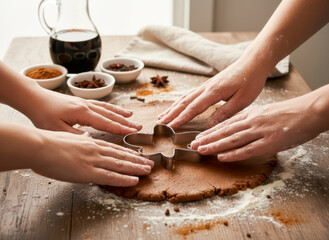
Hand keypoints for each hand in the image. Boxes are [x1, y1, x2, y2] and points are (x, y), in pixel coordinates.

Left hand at [25, 89, 141, 134]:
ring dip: (121, 114)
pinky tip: (116, 110)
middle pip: (110, 115)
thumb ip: (75, 135)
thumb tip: (91, 140)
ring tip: (132, 117)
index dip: (120, 128)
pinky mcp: (82, 102)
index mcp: (82, 113)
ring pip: (107, 108)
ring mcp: (85, 102)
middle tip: (138, 127)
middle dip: (125, 122)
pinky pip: (101, 105)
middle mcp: (87, 106)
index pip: (105, 123)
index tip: (132, 132)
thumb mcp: (57, 129)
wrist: (34, 99)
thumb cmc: (43, 115)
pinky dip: (111, 108)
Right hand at [31, 129, 153, 185]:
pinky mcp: (88, 172)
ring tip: (147, 170)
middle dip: (137, 160)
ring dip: (136, 168)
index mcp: (90, 142)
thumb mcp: (68, 137)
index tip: (137, 155)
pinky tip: (134, 180)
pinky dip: (124, 178)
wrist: (39, 146)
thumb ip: (81, 140)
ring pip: (120, 164)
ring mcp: (93, 160)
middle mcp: (96, 149)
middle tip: (149, 162)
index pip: (114, 148)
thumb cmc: (49, 143)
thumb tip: (88, 138)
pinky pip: (110, 176)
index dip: (127, 152)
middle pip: (121, 155)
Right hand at [157, 58, 268, 128]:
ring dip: (172, 108)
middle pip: (184, 102)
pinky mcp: (208, 85)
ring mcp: (205, 86)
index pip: (193, 108)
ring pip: (184, 98)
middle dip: (171, 114)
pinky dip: (180, 102)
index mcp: (214, 92)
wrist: (253, 62)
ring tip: (162, 117)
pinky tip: (177, 106)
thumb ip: (224, 113)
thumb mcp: (242, 101)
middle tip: (159, 124)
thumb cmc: (250, 81)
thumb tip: (209, 125)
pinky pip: (189, 95)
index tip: (170, 127)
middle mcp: (206, 88)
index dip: (181, 118)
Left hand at [190, 88, 328, 161]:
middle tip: (192, 145)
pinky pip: (248, 149)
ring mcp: (261, 131)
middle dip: (207, 139)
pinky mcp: (270, 142)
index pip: (226, 124)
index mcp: (251, 114)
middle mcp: (252, 122)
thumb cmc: (290, 113)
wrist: (310, 110)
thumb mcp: (266, 112)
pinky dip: (233, 153)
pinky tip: (222, 157)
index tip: (199, 137)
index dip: (211, 131)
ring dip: (215, 145)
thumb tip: (239, 129)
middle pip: (225, 131)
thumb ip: (252, 121)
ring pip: (232, 139)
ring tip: (201, 150)